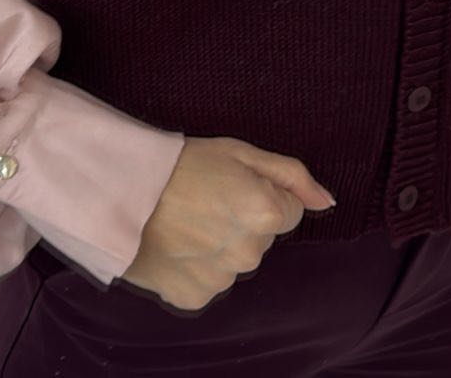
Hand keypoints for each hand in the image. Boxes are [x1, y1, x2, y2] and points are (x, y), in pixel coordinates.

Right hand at [120, 135, 335, 311]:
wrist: (123, 191)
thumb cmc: (182, 164)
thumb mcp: (241, 152)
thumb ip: (292, 176)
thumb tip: (327, 201)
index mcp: (267, 214)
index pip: (288, 211)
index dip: (262, 193)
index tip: (232, 184)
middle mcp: (250, 253)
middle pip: (262, 238)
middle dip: (243, 221)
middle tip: (206, 199)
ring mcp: (223, 280)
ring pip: (235, 261)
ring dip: (220, 246)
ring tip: (187, 221)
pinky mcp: (195, 297)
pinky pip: (209, 282)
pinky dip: (196, 267)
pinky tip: (177, 244)